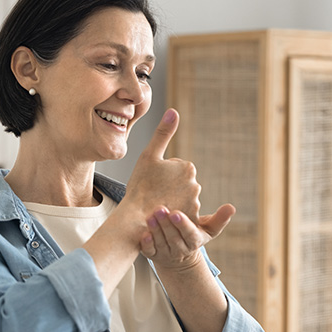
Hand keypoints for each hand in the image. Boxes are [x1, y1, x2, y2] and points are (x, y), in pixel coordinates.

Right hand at [120, 109, 201, 224]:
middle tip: (153, 194)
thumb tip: (173, 111)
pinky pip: (182, 216)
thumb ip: (163, 133)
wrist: (136, 217)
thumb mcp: (149, 155)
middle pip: (179, 185)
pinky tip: (161, 215)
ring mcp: (194, 203)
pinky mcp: (190, 220)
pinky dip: (174, 216)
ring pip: (180, 200)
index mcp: (187, 167)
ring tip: (155, 205)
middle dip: (168, 189)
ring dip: (170, 202)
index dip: (161, 175)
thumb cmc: (140, 185)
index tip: (152, 180)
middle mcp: (195, 184)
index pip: (175, 168)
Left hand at [139, 204, 235, 270]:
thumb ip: (220, 219)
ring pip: (160, 243)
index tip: (176, 213)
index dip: (183, 224)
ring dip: (155, 230)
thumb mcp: (209, 228)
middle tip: (160, 209)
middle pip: (173, 237)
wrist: (178, 257)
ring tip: (150, 217)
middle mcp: (180, 249)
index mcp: (194, 241)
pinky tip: (143, 234)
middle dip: (166, 224)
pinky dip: (146, 244)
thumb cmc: (193, 235)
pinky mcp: (153, 255)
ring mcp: (165, 253)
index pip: (189, 233)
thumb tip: (232, 207)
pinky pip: (149, 252)